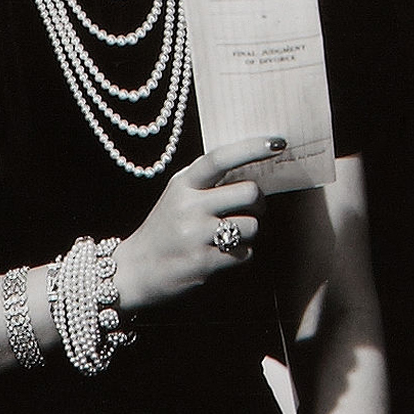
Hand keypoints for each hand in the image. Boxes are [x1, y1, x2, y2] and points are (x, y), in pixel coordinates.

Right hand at [112, 136, 284, 311]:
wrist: (135, 270)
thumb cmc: (165, 228)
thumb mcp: (177, 194)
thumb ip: (206, 179)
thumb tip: (249, 161)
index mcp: (183, 184)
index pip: (220, 158)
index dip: (252, 148)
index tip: (277, 143)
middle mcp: (188, 206)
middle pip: (249, 193)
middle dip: (259, 203)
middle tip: (251, 209)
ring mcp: (195, 235)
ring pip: (251, 225)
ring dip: (249, 232)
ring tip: (230, 236)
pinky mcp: (203, 263)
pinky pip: (245, 253)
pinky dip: (241, 255)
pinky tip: (222, 255)